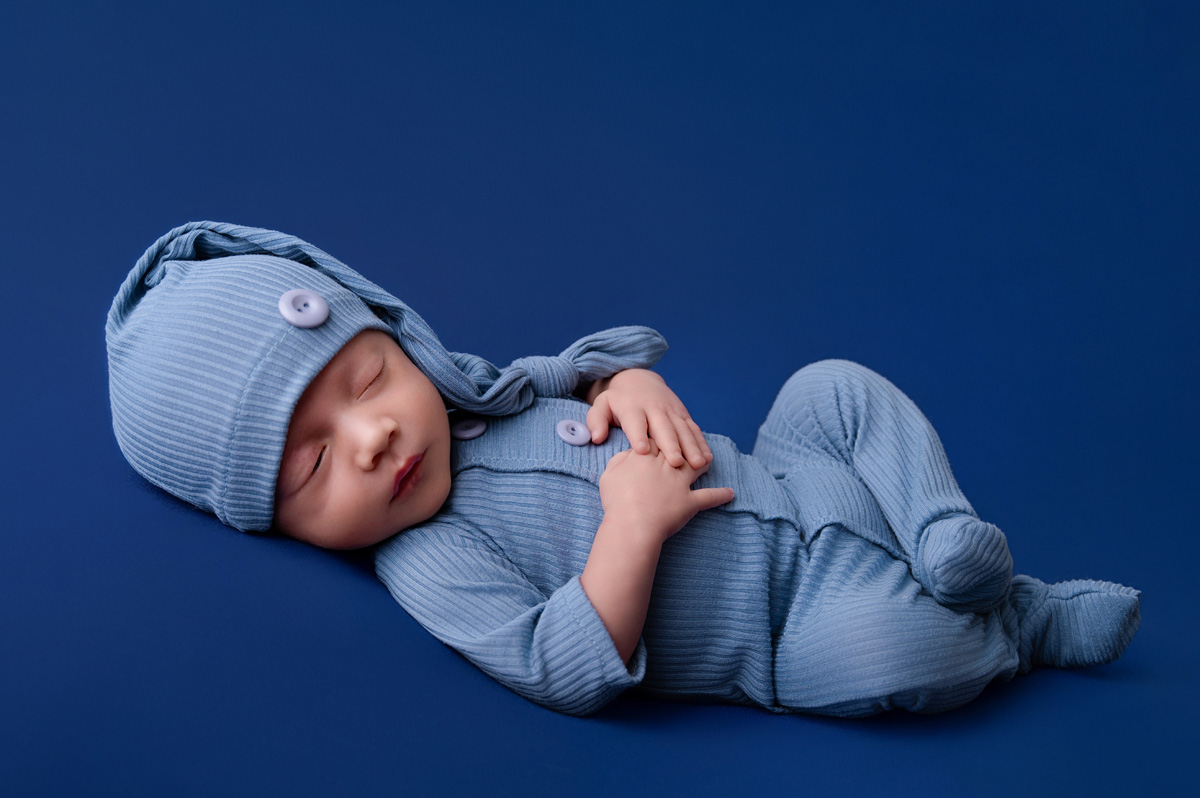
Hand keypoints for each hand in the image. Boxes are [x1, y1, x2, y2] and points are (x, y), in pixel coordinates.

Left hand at [586, 369, 712, 468]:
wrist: (639, 380)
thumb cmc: (617, 401)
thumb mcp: (601, 405)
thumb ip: (596, 420)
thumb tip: (595, 437)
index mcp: (632, 408)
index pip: (635, 422)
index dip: (638, 435)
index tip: (642, 451)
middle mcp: (654, 408)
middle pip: (663, 427)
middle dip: (671, 444)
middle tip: (676, 462)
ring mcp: (671, 411)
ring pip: (683, 429)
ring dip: (691, 446)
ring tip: (698, 464)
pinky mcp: (683, 414)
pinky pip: (694, 428)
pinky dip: (702, 443)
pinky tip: (707, 459)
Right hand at [598, 440, 734, 543]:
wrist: (632, 523)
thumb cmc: (617, 500)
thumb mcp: (610, 474)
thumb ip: (620, 460)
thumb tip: (629, 454)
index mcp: (646, 454)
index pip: (656, 439)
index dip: (658, 439)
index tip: (660, 439)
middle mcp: (667, 464)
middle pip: (679, 448)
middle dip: (684, 444)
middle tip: (689, 442)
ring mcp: (680, 482)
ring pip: (696, 466)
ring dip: (704, 461)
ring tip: (709, 460)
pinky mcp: (690, 501)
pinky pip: (708, 497)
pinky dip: (720, 495)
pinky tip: (730, 493)